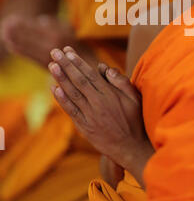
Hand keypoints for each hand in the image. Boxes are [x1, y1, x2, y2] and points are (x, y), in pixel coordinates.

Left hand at [1, 15, 85, 67]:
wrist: (85, 64)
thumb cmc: (76, 43)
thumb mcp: (69, 29)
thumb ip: (54, 23)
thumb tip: (39, 20)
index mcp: (57, 34)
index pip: (36, 28)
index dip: (23, 24)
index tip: (12, 18)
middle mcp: (52, 45)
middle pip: (30, 37)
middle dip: (16, 31)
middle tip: (5, 25)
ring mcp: (48, 56)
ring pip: (28, 47)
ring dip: (15, 40)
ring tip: (5, 34)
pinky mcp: (46, 65)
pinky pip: (31, 57)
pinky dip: (21, 51)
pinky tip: (12, 46)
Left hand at [48, 47, 153, 185]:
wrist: (131, 148)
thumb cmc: (135, 120)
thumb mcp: (134, 98)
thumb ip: (121, 81)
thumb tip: (105, 67)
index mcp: (110, 94)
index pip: (90, 74)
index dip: (77, 62)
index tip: (67, 52)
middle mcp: (97, 103)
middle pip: (78, 80)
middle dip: (65, 65)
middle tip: (54, 52)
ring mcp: (89, 115)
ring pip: (72, 93)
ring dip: (61, 78)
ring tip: (51, 65)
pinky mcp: (84, 127)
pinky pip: (71, 110)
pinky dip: (62, 100)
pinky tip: (54, 89)